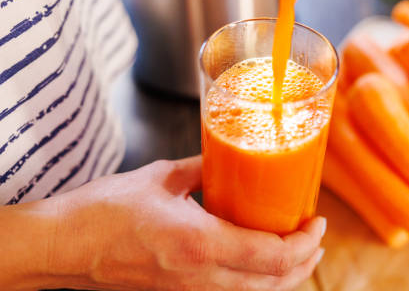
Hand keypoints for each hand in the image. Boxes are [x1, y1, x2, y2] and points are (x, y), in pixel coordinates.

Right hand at [2, 156, 325, 290]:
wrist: (61, 248)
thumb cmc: (102, 212)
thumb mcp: (160, 178)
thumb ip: (200, 168)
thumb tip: (226, 158)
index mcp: (198, 244)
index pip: (272, 256)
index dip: (304, 243)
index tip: (317, 221)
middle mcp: (199, 277)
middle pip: (273, 283)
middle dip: (304, 263)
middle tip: (317, 238)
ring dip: (284, 277)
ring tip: (299, 253)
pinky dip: (257, 283)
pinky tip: (259, 266)